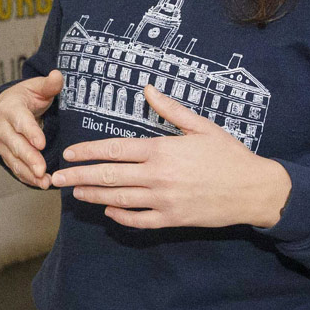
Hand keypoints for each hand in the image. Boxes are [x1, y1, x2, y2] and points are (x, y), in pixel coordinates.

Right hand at [0, 69, 63, 188]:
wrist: (7, 107)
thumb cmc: (26, 97)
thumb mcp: (37, 88)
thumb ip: (49, 85)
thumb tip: (58, 76)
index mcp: (10, 108)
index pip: (21, 122)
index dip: (31, 133)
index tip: (42, 144)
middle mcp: (2, 127)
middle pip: (16, 144)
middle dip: (29, 158)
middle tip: (42, 170)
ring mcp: (2, 143)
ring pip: (14, 160)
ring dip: (28, 172)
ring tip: (44, 182)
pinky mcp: (6, 154)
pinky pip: (15, 168)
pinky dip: (27, 177)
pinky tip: (39, 184)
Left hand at [52, 87, 292, 230]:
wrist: (254, 190)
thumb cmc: (229, 154)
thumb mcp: (202, 126)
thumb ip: (170, 110)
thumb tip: (147, 89)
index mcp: (162, 150)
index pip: (114, 150)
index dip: (87, 152)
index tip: (68, 154)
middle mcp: (158, 176)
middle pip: (109, 176)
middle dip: (78, 177)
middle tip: (55, 179)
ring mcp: (164, 200)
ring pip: (119, 200)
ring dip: (93, 196)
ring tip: (74, 193)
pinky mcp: (173, 219)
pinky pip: (140, 220)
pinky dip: (121, 217)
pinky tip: (108, 212)